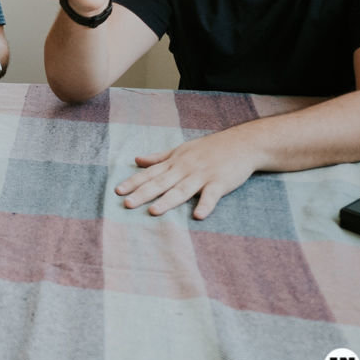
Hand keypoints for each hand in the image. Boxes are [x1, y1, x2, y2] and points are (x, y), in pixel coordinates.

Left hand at [114, 130, 262, 218]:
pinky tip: (197, 216)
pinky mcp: (220, 182)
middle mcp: (185, 168)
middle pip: (161, 183)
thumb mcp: (181, 150)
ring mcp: (202, 175)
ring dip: (168, 201)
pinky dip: (205, 205)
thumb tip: (137, 160)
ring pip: (182, 190)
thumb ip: (159, 157)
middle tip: (127, 204)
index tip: (117, 191)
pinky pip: (211, 195)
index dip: (133, 182)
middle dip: (143, 193)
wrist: (242, 143)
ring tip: (153, 211)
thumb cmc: (209, 148)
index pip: (150, 173)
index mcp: (175, 162)